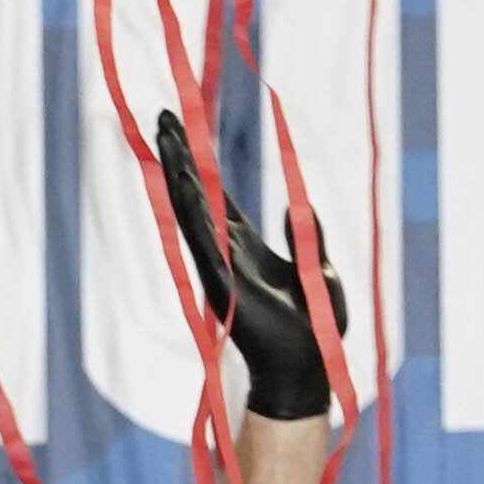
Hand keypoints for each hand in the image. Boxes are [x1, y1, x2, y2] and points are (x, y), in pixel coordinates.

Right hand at [154, 115, 342, 420]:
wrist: (307, 366)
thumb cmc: (318, 325)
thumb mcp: (319, 267)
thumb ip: (307, 233)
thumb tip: (294, 204)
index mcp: (248, 246)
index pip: (218, 196)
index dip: (201, 163)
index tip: (185, 130)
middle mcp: (227, 250)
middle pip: (197, 193)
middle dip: (181, 155)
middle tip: (163, 117)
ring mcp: (220, 264)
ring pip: (192, 210)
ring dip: (177, 173)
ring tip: (164, 137)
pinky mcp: (221, 281)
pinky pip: (201, 239)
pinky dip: (191, 210)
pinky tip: (180, 181)